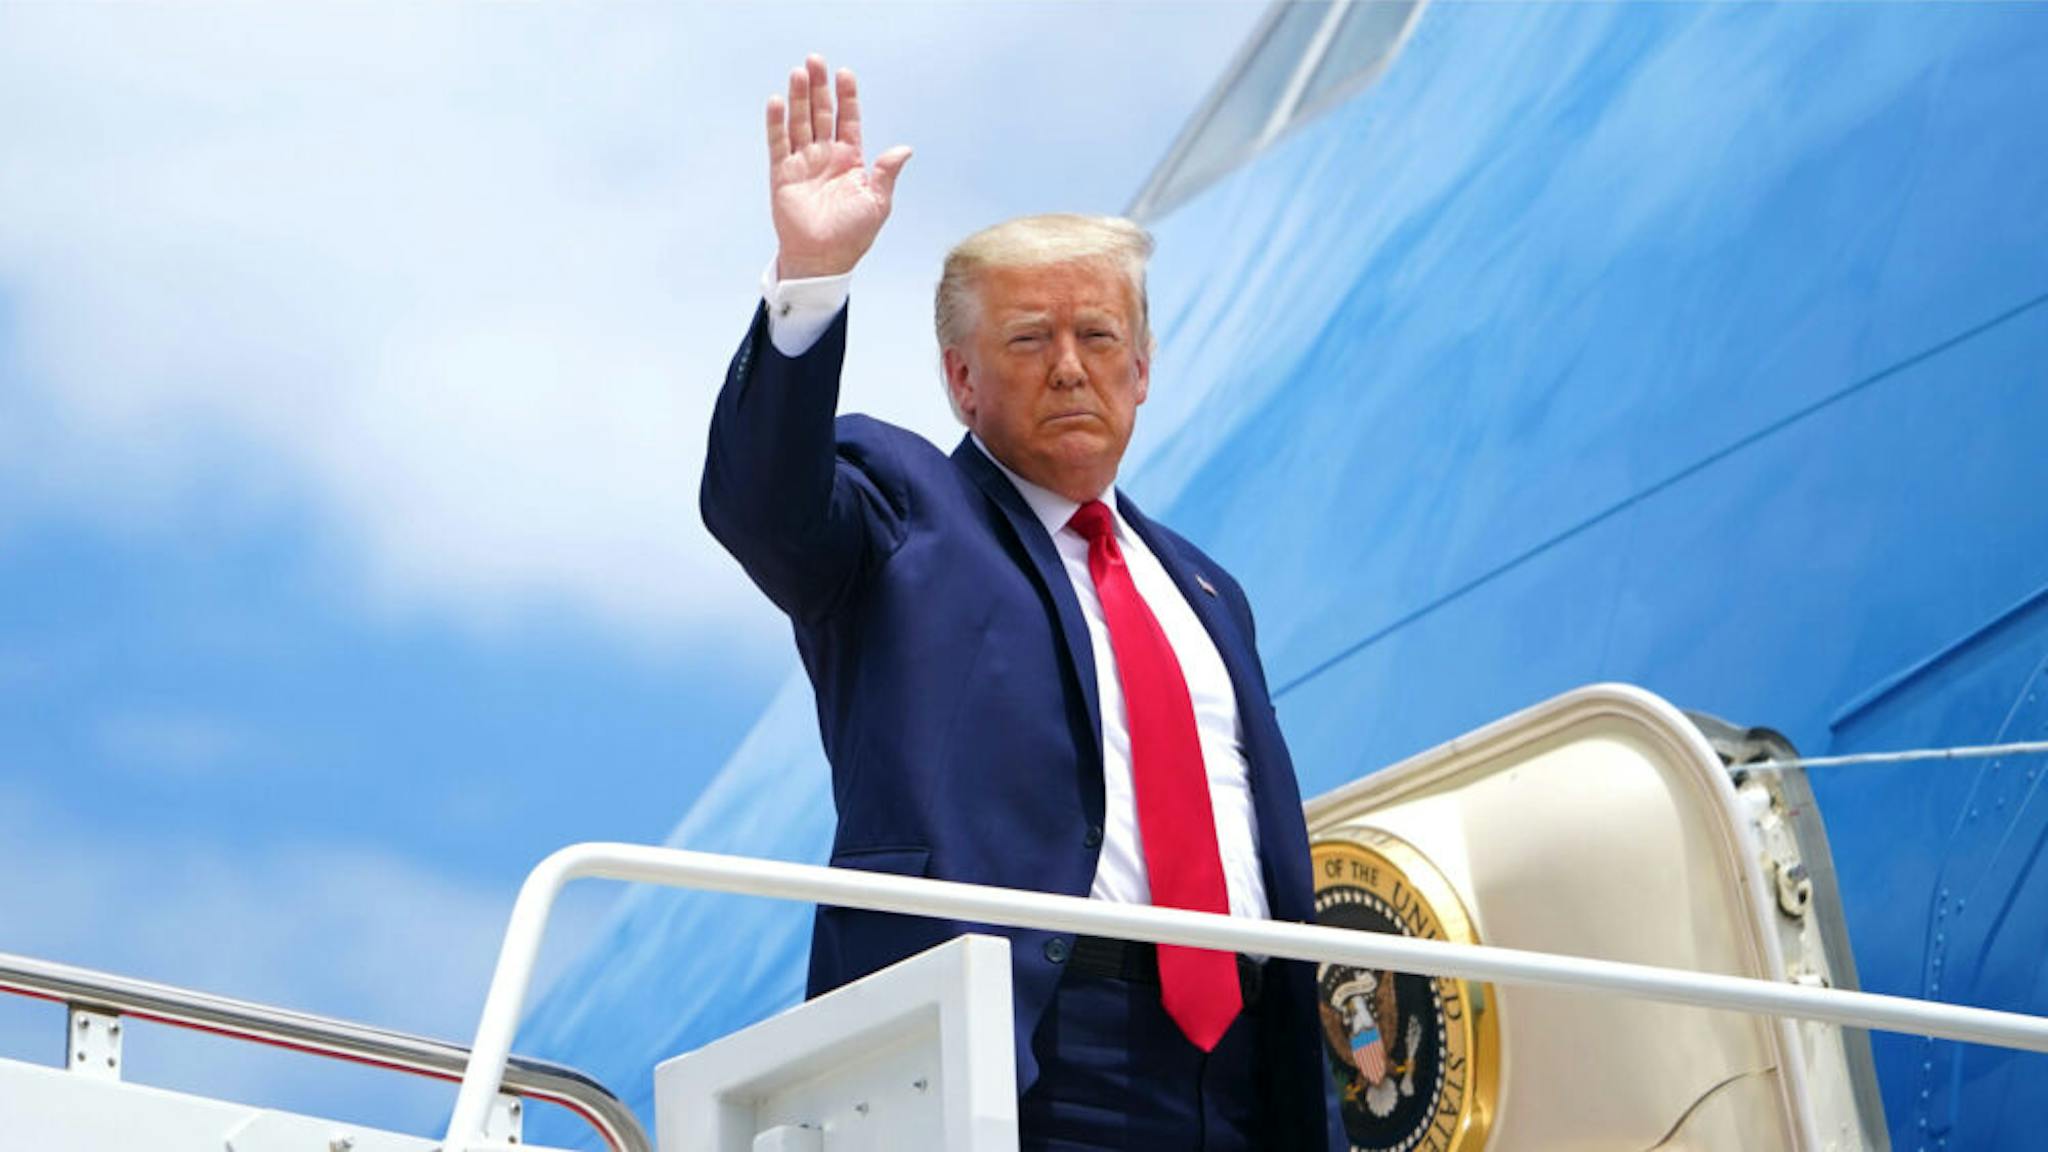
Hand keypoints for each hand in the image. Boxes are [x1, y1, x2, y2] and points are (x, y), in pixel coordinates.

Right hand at [768, 55, 911, 280]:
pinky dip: (776, 123)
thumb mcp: (877, 202)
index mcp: (850, 160)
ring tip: (798, 73)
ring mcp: (803, 163)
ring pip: (800, 122)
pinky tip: (777, 101)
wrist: (824, 260)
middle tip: (815, 60)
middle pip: (821, 113)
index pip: (848, 120)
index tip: (845, 74)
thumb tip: (904, 149)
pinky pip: (778, 144)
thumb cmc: (853, 235)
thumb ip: (887, 173)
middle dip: (819, 87)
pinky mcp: (783, 175)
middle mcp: (825, 157)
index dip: (846, 97)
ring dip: (798, 98)